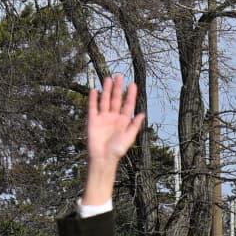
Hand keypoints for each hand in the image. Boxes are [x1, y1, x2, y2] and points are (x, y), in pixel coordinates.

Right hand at [81, 75, 143, 199]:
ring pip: (105, 101)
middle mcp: (113, 117)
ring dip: (106, 90)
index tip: (133, 84)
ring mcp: (103, 118)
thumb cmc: (117, 150)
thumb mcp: (129, 138)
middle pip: (115, 100)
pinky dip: (93, 100)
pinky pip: (93, 108)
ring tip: (108, 79)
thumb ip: (135, 125)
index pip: (127, 105)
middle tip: (119, 76)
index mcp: (123, 121)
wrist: (103, 159)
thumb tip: (142, 113)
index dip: (130, 95)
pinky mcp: (93, 121)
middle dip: (117, 88)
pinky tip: (94, 91)